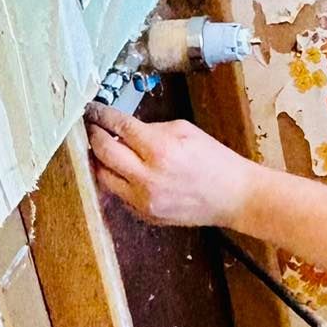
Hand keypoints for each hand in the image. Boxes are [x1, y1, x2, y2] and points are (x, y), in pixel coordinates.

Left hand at [84, 106, 254, 227]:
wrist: (235, 196)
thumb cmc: (215, 161)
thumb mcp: (186, 131)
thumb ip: (152, 129)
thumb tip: (125, 129)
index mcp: (160, 149)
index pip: (119, 127)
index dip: (101, 115)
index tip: (93, 110)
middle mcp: (147, 177)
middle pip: (103, 152)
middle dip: (94, 135)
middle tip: (91, 127)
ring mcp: (144, 200)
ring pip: (104, 177)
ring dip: (100, 161)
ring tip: (102, 149)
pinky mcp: (146, 215)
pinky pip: (119, 195)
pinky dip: (117, 180)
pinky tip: (122, 170)